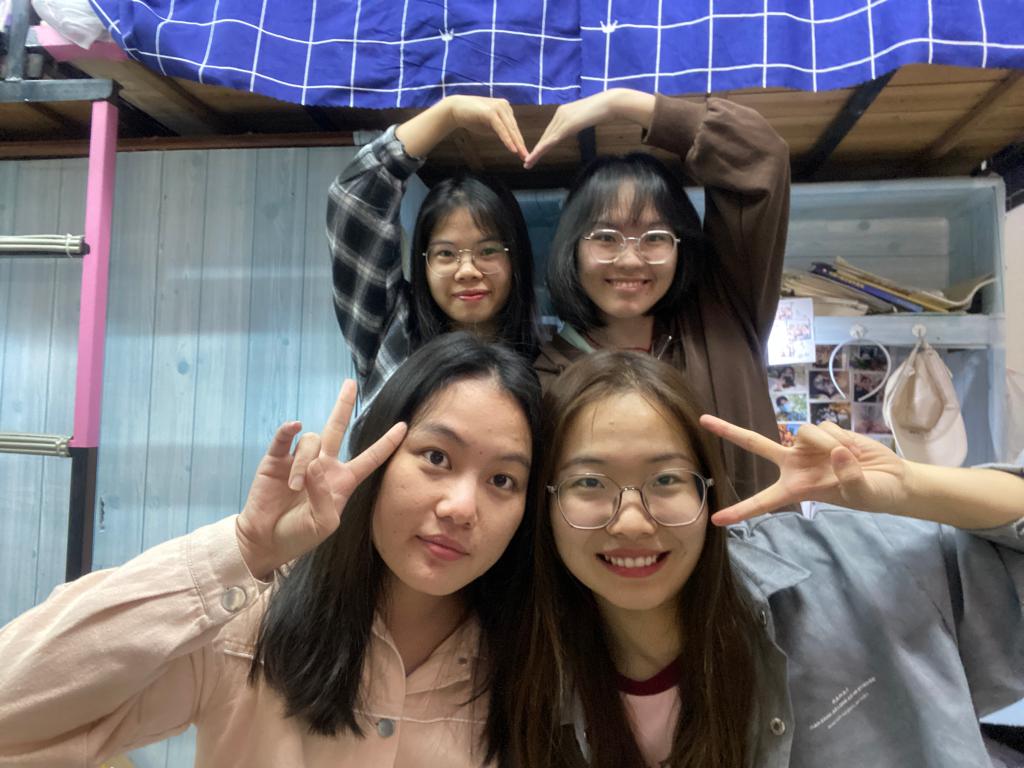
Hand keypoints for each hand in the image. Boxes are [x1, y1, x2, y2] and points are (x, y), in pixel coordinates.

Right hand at [235, 380, 406, 578]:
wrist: (266, 540)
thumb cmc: (299, 535)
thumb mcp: (323, 524)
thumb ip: (324, 497)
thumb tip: (314, 466)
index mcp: (342, 480)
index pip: (370, 458)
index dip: (386, 443)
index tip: (403, 426)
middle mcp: (323, 465)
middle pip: (337, 428)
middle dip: (343, 406)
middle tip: (350, 384)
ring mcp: (299, 460)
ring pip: (310, 442)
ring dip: (304, 463)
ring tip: (294, 487)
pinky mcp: (276, 460)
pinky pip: (284, 438)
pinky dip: (288, 431)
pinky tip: (293, 426)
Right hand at [447, 95, 527, 159]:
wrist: (456, 109)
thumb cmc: (472, 117)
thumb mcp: (490, 125)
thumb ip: (500, 130)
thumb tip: (509, 140)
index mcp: (505, 109)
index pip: (514, 127)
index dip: (519, 141)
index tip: (524, 153)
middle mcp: (504, 106)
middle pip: (514, 129)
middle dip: (520, 144)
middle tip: (526, 157)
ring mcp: (498, 108)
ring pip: (509, 129)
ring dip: (516, 143)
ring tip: (521, 155)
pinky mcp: (490, 112)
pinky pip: (501, 129)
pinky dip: (507, 139)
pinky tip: (512, 149)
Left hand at [524, 89, 654, 167]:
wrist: (610, 102)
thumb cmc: (604, 110)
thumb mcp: (586, 117)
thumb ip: (578, 122)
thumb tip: (576, 126)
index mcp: (563, 111)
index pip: (551, 131)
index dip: (543, 143)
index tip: (536, 153)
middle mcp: (560, 114)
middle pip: (546, 136)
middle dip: (537, 150)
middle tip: (528, 162)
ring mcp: (563, 118)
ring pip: (547, 139)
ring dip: (537, 153)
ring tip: (528, 163)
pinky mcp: (567, 124)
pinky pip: (553, 139)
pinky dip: (544, 148)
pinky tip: (537, 154)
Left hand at [699, 415, 910, 525]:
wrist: (892, 479)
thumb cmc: (875, 495)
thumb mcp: (863, 493)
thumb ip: (849, 476)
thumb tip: (835, 453)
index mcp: (797, 489)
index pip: (763, 502)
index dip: (741, 511)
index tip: (716, 520)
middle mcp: (794, 465)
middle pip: (755, 444)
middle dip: (729, 431)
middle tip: (702, 420)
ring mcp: (806, 447)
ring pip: (803, 431)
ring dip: (827, 441)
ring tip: (848, 457)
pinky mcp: (823, 433)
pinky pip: (823, 425)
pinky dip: (840, 435)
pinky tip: (852, 447)